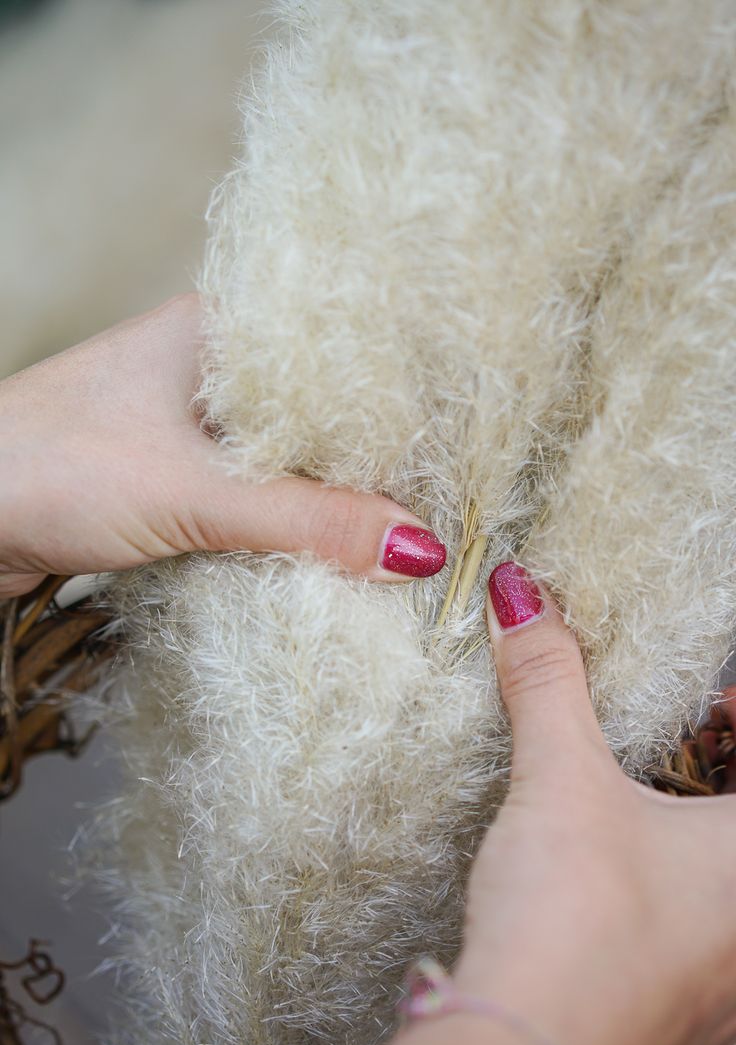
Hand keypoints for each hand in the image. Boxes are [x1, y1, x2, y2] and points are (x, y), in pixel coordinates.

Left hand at [0, 294, 445, 597]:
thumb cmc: (51, 466)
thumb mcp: (195, 495)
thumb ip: (307, 521)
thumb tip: (417, 549)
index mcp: (221, 330)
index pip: (340, 357)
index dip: (402, 404)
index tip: (461, 452)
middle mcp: (211, 369)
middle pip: (319, 416)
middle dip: (372, 463)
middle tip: (444, 506)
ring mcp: (190, 424)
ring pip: (287, 461)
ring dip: (328, 501)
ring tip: (401, 536)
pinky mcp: (173, 475)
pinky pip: (254, 496)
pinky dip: (287, 525)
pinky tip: (328, 549)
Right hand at [453, 562, 735, 1044]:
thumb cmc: (570, 917)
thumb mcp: (558, 779)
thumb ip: (547, 681)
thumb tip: (521, 595)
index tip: (714, 706)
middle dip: (726, 784)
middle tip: (692, 760)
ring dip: (724, 873)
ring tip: (682, 843)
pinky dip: (725, 987)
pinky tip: (701, 972)